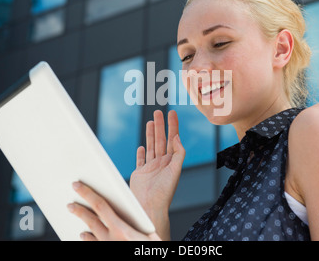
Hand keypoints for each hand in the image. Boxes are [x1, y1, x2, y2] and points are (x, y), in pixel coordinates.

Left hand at [68, 181, 160, 240]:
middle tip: (69, 203)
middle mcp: (111, 239)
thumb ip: (134, 220)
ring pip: (89, 234)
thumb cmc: (151, 248)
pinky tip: (83, 235)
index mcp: (122, 229)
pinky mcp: (105, 252)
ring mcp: (106, 248)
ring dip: (81, 223)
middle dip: (78, 209)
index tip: (78, 185)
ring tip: (74, 215)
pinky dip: (87, 239)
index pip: (100, 205)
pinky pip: (92, 246)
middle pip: (91, 219)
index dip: (87, 193)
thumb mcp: (149, 233)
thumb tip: (123, 212)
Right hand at [129, 110, 185, 239]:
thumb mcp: (175, 170)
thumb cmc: (164, 192)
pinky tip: (142, 146)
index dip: (172, 125)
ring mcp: (150, 167)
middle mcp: (161, 162)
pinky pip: (141, 160)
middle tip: (158, 111)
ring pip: (151, 146)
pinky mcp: (140, 173)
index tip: (171, 113)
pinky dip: (141, 152)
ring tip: (151, 121)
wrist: (149, 207)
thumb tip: (177, 137)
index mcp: (171, 161)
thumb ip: (178, 153)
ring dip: (150, 134)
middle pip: (160, 139)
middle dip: (160, 125)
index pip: (172, 138)